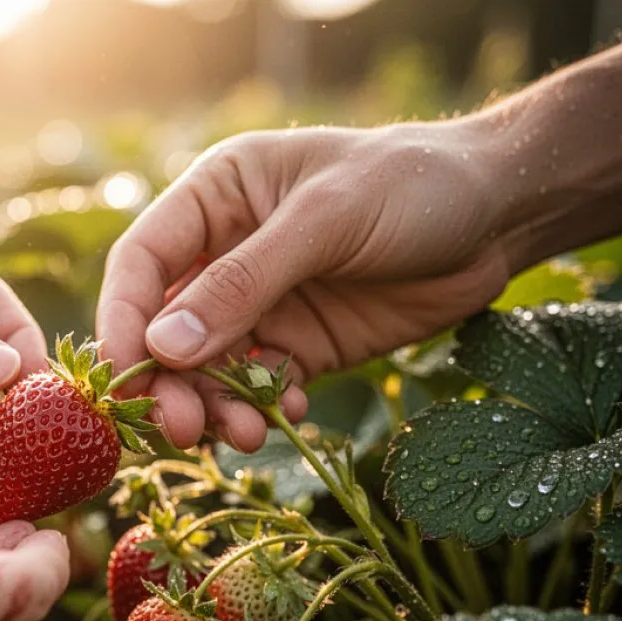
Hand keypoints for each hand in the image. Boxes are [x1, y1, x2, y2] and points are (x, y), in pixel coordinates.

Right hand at [98, 119, 513, 450]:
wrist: (499, 213)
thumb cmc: (410, 184)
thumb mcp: (325, 220)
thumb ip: (244, 282)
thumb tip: (164, 347)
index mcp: (215, 198)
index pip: (141, 263)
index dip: (121, 321)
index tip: (123, 379)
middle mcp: (224, 253)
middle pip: (165, 328)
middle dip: (168, 382)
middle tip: (179, 430)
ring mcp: (261, 304)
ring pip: (208, 368)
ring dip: (214, 406)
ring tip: (244, 434)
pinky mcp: (298, 345)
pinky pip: (258, 386)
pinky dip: (261, 407)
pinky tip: (286, 411)